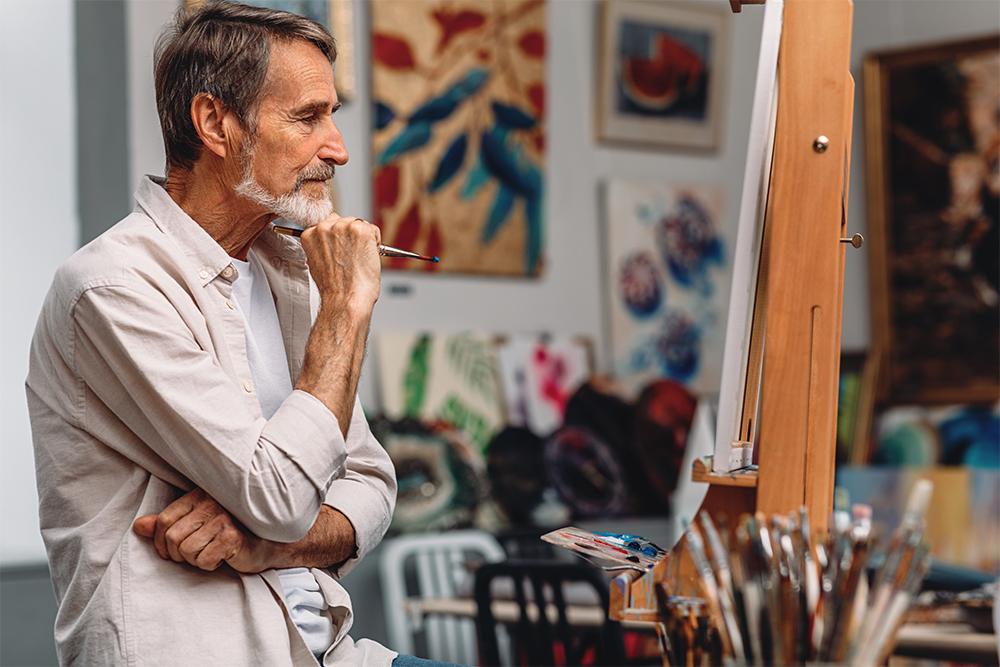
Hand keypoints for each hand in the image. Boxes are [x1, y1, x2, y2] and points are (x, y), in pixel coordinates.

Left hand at [132, 488, 273, 572]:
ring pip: (186, 550)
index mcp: (200, 495)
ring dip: (195, 560)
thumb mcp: (196, 525)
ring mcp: (223, 518)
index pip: (164, 519)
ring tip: (210, 553)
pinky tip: (222, 557)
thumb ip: (168, 524)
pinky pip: (203, 559)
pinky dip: (210, 564)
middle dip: (178, 554)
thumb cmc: (231, 533)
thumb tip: (139, 526)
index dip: (161, 541)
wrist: (269, 544)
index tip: (170, 552)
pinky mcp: (232, 536)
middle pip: (173, 537)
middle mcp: (211, 503)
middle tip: (193, 555)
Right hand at [299, 216, 380, 312]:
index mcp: (310, 234)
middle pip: (345, 221)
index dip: (339, 237)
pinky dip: (375, 243)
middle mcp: (324, 227)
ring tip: (358, 259)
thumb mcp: (318, 263)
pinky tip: (366, 257)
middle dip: (352, 237)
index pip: (329, 223)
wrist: (345, 298)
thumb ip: (323, 246)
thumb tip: (335, 241)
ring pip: (360, 224)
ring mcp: (342, 227)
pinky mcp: (360, 230)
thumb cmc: (335, 288)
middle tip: (352, 257)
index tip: (342, 249)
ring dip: (364, 239)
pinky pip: (374, 230)